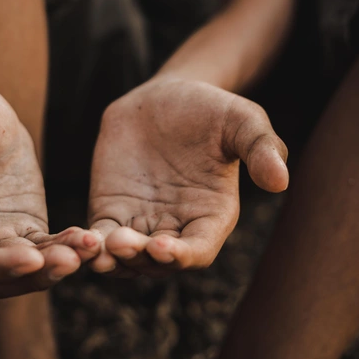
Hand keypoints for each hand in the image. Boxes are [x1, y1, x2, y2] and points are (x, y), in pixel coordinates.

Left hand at [83, 77, 288, 276]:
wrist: (167, 97)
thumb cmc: (212, 109)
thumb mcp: (242, 120)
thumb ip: (261, 148)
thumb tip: (281, 180)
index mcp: (212, 216)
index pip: (198, 250)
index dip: (183, 255)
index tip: (165, 248)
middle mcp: (176, 227)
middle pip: (158, 261)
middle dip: (141, 258)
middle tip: (124, 244)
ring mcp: (141, 222)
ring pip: (125, 256)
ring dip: (112, 259)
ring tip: (99, 248)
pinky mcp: (110, 210)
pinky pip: (98, 236)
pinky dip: (89, 244)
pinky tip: (78, 239)